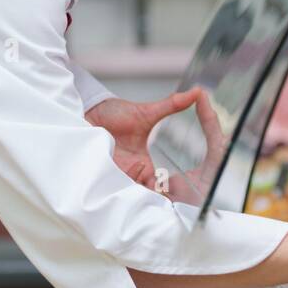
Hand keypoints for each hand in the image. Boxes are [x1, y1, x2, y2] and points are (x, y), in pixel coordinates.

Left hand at [86, 88, 204, 188]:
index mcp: (144, 164)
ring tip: (133, 172)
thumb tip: (197, 92)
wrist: (90, 110)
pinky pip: (106, 187)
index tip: (168, 190)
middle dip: (146, 196)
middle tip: (149, 189)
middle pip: (142, 196)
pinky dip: (112, 186)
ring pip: (125, 193)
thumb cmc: (116, 113)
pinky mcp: (98, 173)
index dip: (163, 192)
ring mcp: (114, 174)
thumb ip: (172, 105)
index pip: (157, 186)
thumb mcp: (147, 112)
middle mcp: (130, 173)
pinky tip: (115, 175)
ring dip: (130, 188)